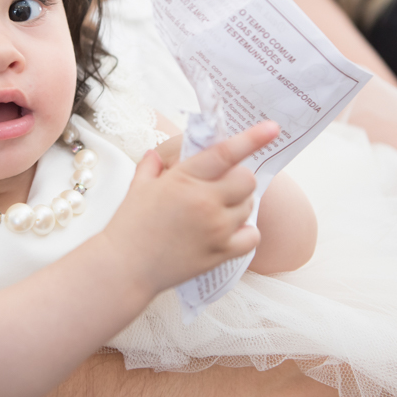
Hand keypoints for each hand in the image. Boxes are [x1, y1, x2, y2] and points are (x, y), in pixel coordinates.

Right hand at [103, 121, 277, 292]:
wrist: (124, 268)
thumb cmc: (128, 226)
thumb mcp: (138, 188)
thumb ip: (152, 166)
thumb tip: (157, 154)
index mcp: (184, 180)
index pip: (225, 153)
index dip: (252, 138)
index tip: (272, 128)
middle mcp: (205, 202)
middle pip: (246, 179)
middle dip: (238, 178)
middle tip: (222, 185)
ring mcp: (215, 229)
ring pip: (249, 206)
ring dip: (239, 203)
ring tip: (216, 209)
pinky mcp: (220, 253)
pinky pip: (252, 236)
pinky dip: (245, 232)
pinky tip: (229, 231)